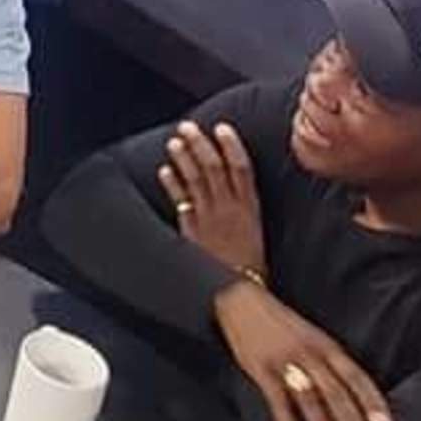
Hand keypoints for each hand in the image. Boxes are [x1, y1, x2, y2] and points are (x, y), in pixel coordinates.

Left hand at [155, 116, 268, 282]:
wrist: (241, 293)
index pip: (241, 168)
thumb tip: (234, 181)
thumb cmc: (252, 264)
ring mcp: (209, 219)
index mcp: (250, 207)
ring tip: (174, 142)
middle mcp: (229, 209)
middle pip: (213, 168)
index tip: (221, 128)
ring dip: (184, 159)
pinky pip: (181, 203)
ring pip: (195, 181)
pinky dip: (172, 185)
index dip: (231, 145)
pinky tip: (164, 171)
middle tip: (188, 127)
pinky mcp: (193, 232)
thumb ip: (244, 206)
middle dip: (200, 145)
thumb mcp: (256, 230)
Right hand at [210, 280, 390, 420]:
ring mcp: (285, 361)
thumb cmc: (284, 325)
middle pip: (335, 391)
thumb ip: (331, 363)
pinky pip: (275, 397)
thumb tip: (353, 397)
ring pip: (309, 397)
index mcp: (327, 346)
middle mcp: (310, 354)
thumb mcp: (314, 337)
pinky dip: (285, 419)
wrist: (244, 301)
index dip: (371, 400)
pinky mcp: (261, 368)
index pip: (356, 376)